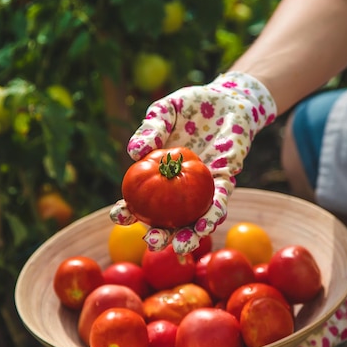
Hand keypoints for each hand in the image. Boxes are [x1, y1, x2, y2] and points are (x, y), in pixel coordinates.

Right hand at [110, 72, 275, 253]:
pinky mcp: (226, 181)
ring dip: (189, 236)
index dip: (126, 210)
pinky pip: (220, 202)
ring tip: (181, 248)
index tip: (119, 215)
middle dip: (159, 236)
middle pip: (166, 219)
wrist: (227, 99)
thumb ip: (151, 128)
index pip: (138, 198)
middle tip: (152, 242)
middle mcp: (179, 187)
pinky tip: (206, 224)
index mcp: (158, 173)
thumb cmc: (192, 105)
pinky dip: (213, 214)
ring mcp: (203, 188)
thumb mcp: (166, 110)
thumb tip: (133, 151)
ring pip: (195, 220)